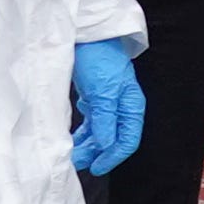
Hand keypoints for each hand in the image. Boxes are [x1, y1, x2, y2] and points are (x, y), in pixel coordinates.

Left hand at [69, 36, 147, 177]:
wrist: (87, 36)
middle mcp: (122, 107)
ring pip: (100, 132)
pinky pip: (91, 122)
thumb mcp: (102, 92)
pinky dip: (83, 133)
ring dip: (88, 145)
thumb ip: (105, 120)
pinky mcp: (95, 98)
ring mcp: (108, 102)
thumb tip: (106, 146)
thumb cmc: (99, 59)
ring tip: (72, 155)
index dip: (112, 156)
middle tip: (77, 162)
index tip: (96, 167)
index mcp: (131, 106)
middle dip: (96, 152)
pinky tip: (74, 141)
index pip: (127, 140)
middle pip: (113, 138)